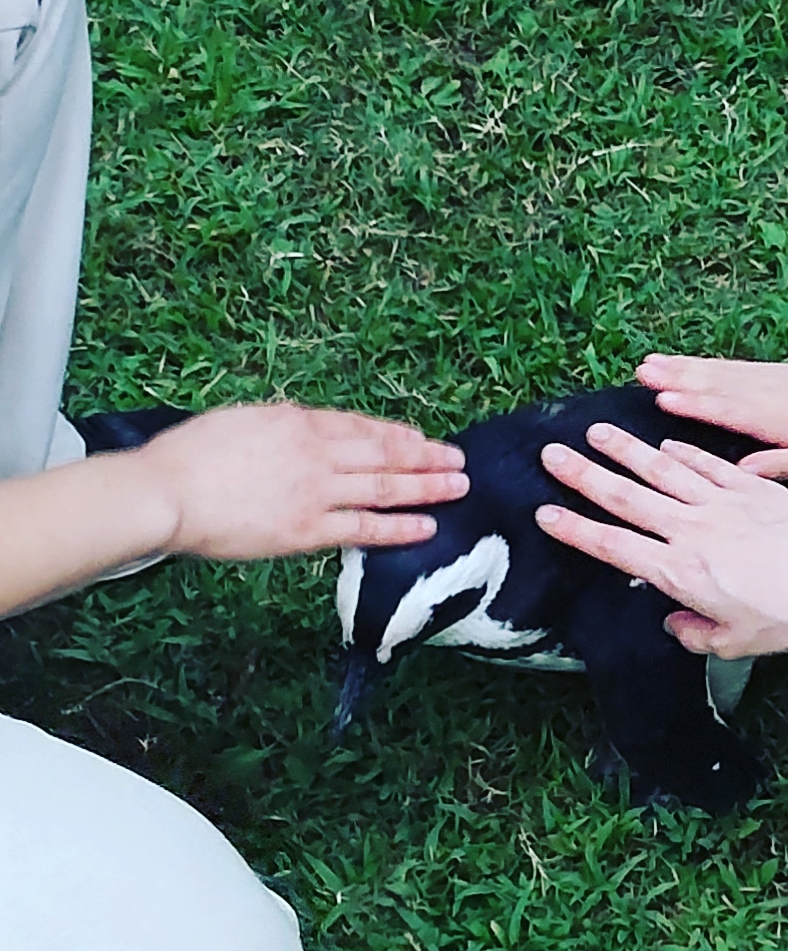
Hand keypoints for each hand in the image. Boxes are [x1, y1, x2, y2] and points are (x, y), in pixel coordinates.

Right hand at [132, 403, 468, 557]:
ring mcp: (316, 491)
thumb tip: (301, 432)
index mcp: (297, 422)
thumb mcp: (241, 421)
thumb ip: (279, 428)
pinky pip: (365, 528)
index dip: (395, 434)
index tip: (420, 438)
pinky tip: (427, 526)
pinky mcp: (308, 529)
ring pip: (386, 486)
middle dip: (426, 455)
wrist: (166, 491)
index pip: (360, 426)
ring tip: (458, 486)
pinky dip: (399, 527)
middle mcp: (317, 452)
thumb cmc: (188, 457)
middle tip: (458, 458)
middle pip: (385, 452)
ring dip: (427, 486)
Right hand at [535, 422, 787, 656]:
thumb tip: (675, 626)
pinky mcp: (750, 485)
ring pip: (661, 468)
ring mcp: (720, 501)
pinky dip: (682, 451)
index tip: (546, 512)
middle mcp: (690, 529)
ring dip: (625, 449)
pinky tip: (666, 440)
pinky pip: (706, 463)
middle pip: (625, 497)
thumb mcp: (739, 642)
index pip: (613, 546)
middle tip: (552, 453)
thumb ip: (698, 635)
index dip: (575, 529)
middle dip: (583, 475)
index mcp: (679, 571)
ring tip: (596, 430)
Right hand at [635, 354, 787, 478]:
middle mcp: (762, 394)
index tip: (664, 400)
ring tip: (646, 365)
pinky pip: (724, 367)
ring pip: (714, 372)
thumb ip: (781, 466)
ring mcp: (761, 380)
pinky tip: (678, 363)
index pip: (729, 410)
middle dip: (676, 379)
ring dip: (679, 368)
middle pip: (713, 385)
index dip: (696, 405)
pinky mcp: (763, 373)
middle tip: (641, 375)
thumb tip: (741, 472)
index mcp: (774, 420)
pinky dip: (697, 364)